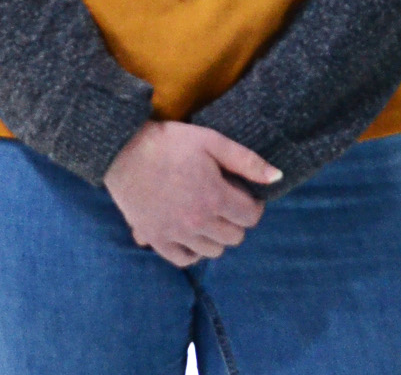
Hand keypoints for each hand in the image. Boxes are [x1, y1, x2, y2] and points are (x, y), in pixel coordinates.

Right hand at [103, 122, 280, 265]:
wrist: (123, 150)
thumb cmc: (169, 142)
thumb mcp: (211, 141)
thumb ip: (247, 161)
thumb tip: (277, 178)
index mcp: (214, 197)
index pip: (251, 217)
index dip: (254, 205)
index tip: (245, 195)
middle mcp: (197, 222)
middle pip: (235, 237)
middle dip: (237, 220)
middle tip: (226, 203)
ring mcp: (175, 234)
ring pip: (213, 251)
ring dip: (217, 236)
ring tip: (209, 215)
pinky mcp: (156, 238)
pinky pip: (184, 259)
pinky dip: (193, 251)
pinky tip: (192, 233)